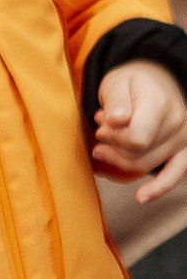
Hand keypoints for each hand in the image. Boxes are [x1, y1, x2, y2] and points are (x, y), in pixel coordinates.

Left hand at [92, 62, 186, 205]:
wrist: (153, 82)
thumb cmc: (131, 84)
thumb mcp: (116, 82)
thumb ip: (116, 101)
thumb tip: (118, 120)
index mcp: (161, 103)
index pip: (137, 139)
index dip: (114, 139)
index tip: (100, 128)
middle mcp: (177, 122)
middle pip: (138, 154)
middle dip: (113, 146)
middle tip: (101, 132)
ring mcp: (183, 138)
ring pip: (145, 166)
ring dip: (121, 158)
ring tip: (109, 141)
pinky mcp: (183, 151)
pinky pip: (175, 175)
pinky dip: (158, 188)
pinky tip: (141, 197)